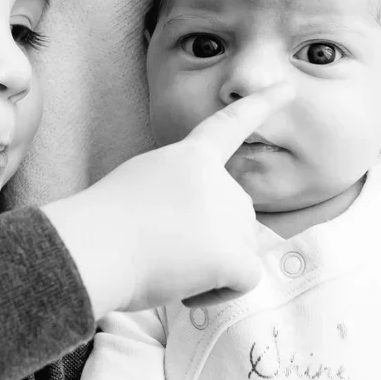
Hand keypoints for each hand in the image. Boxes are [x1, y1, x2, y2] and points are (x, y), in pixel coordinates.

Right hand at [43, 83, 292, 317]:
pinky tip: (185, 289)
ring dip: (209, 266)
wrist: (93, 247)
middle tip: (163, 247)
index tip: (287, 87)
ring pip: (239, 249)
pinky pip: (245, 280)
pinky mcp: (234, 255)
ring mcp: (230, 216)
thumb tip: (201, 234)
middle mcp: (219, 180)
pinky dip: (218, 292)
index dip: (260, 104)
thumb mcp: (140, 184)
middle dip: (212, 237)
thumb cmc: (100, 225)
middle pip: (236, 214)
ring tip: (164, 264)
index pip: (229, 125)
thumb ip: (180, 192)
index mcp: (190, 158)